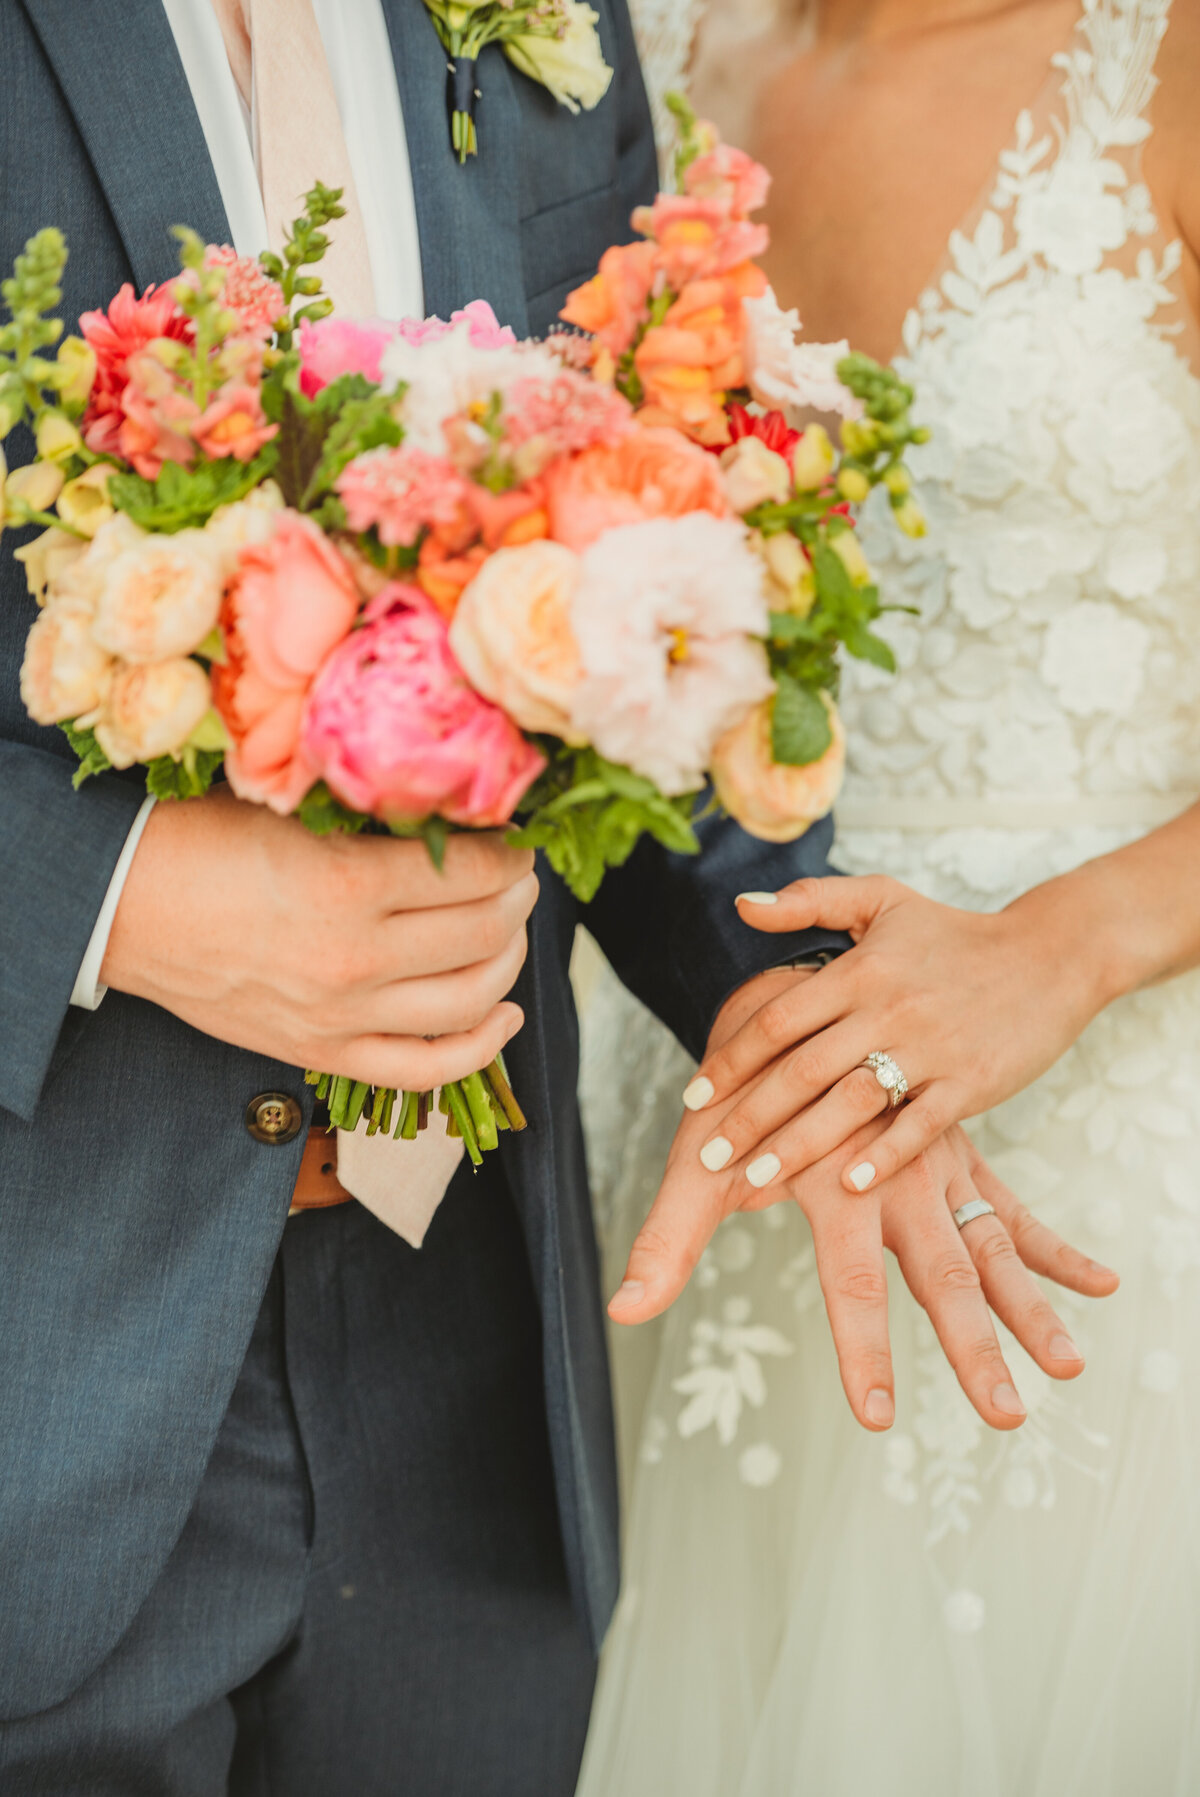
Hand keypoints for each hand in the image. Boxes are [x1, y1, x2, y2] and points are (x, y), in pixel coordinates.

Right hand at [103, 786, 537, 1086]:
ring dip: (509, 961)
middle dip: (518, 899)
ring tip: (510, 929)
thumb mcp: (290, 805)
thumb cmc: (199, 840)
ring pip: (468, 1000)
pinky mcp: (324, 1051)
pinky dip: (479, 1047)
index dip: (513, 852)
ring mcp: (342, 1014)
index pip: (474, 871)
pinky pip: (424, 1069)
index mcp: (347, 883)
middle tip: (521, 876)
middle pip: (482, 933)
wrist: (121, 905)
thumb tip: (455, 808)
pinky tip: (505, 1014)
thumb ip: (372, 814)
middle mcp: (354, 958)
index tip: (519, 836)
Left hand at [608, 968, 1117, 1430]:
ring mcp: (934, 1165)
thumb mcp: (697, 1157)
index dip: (860, 1346)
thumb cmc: (737, 1095)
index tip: (876, 1415)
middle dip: (972, 1349)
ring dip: (1031, 1308)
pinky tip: (1100, 1288)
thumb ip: (666, 1238)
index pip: (848, 1277)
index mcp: (834, 1176)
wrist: (788, 1002)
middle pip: (943, 1271)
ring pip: (992, 1246)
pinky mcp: (957, 1159)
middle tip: (1003, 1417)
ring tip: (1067, 1370)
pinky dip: (1056, 1252)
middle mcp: (895, 1174)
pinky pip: (1015, 1211)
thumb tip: (621, 1312)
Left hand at [684, 874, 1116, 1197]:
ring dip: (800, 1145)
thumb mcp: (881, 900)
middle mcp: (888, 1008)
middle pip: (803, 1070)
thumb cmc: (954, 933)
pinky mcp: (971, 1083)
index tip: (693, 1096)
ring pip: (852, 1103)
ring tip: (755, 1179)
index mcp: (859, 969)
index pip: (779, 1019)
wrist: (1050, 955)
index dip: (731, 1059)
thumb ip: (809, 900)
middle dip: (749, 1118)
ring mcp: (931, 1049)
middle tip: (706, 1158)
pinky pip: (920, 1126)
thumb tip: (740, 905)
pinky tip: (847, 1185)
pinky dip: (884, 1156)